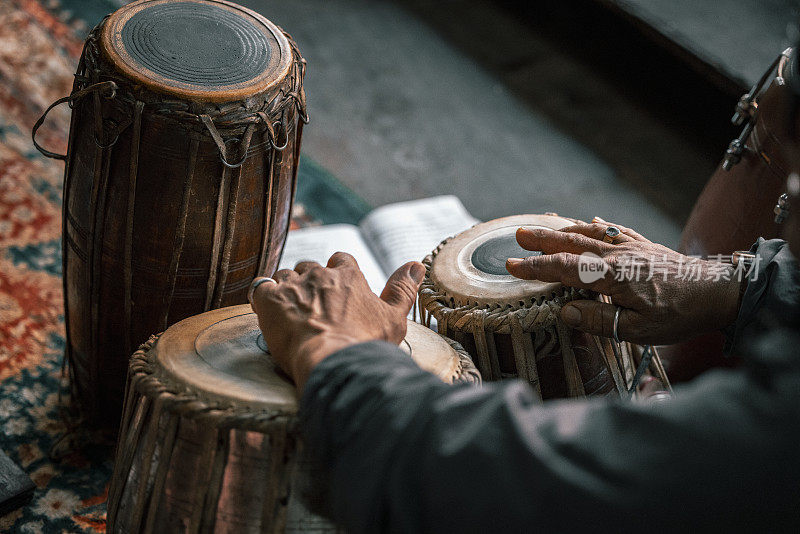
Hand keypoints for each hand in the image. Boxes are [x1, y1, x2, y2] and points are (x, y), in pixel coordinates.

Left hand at [250, 252, 425, 390]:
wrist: (333, 361)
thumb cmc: (366, 344)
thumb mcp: (394, 317)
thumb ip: (403, 288)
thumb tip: (417, 263)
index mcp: (349, 275)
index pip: (341, 259)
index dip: (337, 273)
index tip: (337, 292)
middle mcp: (320, 273)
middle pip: (309, 266)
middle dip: (309, 282)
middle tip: (312, 309)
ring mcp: (293, 284)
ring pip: (284, 275)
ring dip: (286, 290)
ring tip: (290, 314)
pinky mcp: (269, 299)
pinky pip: (260, 287)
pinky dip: (263, 298)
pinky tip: (269, 314)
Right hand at [505, 219, 741, 344]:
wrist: (717, 291)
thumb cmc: (679, 314)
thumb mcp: (638, 329)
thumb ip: (598, 320)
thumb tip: (564, 311)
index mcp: (613, 276)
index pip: (565, 269)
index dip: (536, 267)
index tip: (511, 265)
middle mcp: (618, 255)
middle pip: (572, 243)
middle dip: (543, 239)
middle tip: (518, 235)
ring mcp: (631, 246)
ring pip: (590, 233)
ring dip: (563, 229)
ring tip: (543, 226)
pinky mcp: (644, 245)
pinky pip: (613, 230)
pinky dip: (597, 224)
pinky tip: (591, 220)